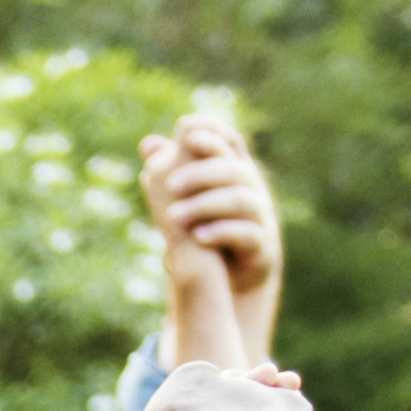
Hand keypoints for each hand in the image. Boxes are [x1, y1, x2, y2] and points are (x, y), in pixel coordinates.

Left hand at [144, 114, 281, 303]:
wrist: (232, 274)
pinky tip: (197, 236)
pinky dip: (222, 232)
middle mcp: (252, 189)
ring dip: (205, 205)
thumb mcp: (190, 198)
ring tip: (174, 216)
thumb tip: (147, 144)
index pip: (230, 142)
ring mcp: (260, 217)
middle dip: (201, 174)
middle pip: (234, 170)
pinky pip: (248, 234)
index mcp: (235, 170)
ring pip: (241, 200)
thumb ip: (171, 171)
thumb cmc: (208, 226)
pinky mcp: (263, 246)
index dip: (214, 136)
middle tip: (170, 186)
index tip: (189, 140)